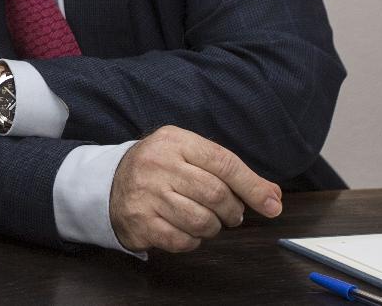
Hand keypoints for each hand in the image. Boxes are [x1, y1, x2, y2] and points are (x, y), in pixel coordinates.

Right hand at [109, 125, 282, 252]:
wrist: (108, 183)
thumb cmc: (160, 170)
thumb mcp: (190, 156)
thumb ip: (229, 172)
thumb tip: (272, 197)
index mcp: (175, 141)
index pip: (224, 163)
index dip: (253, 186)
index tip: (272, 205)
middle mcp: (158, 164)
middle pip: (215, 194)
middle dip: (232, 211)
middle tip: (230, 214)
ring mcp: (147, 193)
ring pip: (201, 221)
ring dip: (212, 227)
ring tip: (204, 220)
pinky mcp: (140, 221)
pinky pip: (183, 240)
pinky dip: (192, 240)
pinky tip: (184, 229)